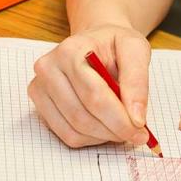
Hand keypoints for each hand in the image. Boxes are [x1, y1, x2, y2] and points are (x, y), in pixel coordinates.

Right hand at [28, 24, 151, 147]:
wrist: (96, 42)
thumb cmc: (115, 44)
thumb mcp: (135, 49)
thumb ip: (137, 81)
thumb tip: (136, 118)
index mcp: (70, 50)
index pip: (94, 95)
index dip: (120, 119)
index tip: (141, 131)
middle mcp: (48, 68)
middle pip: (82, 116)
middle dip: (114, 130)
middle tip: (137, 134)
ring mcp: (39, 88)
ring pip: (74, 130)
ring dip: (103, 136)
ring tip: (122, 127)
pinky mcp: (40, 105)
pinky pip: (66, 135)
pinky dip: (90, 138)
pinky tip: (104, 126)